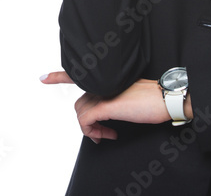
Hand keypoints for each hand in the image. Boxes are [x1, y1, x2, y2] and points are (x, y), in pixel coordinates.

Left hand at [40, 71, 170, 142]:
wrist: (166, 99)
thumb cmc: (153, 100)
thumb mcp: (130, 97)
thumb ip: (115, 98)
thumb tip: (109, 112)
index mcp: (108, 79)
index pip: (77, 75)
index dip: (59, 76)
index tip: (44, 78)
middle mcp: (103, 83)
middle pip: (81, 103)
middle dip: (87, 121)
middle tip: (103, 133)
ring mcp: (103, 93)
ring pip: (81, 113)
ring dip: (91, 129)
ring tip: (106, 135)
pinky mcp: (106, 105)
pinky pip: (85, 120)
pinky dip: (91, 132)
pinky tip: (107, 136)